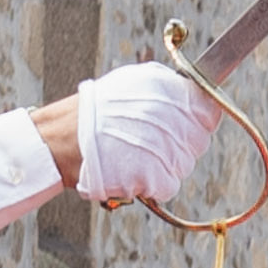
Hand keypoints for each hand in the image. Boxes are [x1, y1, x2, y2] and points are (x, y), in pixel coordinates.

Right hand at [73, 57, 213, 209]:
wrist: (59, 139)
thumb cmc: (90, 113)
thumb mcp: (131, 82)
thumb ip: (166, 88)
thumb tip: (195, 95)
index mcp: (167, 89)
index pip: (208, 110)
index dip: (200, 120)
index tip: (188, 125)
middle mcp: (171, 116)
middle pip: (198, 141)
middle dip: (179, 144)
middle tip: (147, 142)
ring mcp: (165, 147)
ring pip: (183, 164)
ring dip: (163, 164)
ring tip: (132, 154)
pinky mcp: (154, 175)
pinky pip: (168, 185)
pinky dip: (152, 184)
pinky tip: (130, 171)